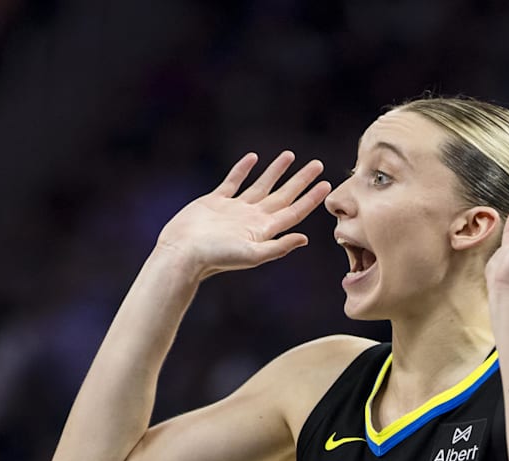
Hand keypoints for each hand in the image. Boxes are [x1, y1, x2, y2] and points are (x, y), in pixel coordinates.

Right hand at [156, 151, 331, 279]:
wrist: (182, 253)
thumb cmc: (215, 257)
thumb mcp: (251, 254)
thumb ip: (278, 247)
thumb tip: (305, 239)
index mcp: (263, 231)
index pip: (294, 212)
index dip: (311, 198)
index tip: (327, 184)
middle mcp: (252, 219)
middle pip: (283, 196)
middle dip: (300, 181)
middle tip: (317, 164)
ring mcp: (234, 210)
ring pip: (260, 185)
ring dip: (275, 171)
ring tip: (290, 155)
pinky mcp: (215, 202)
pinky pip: (233, 182)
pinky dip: (243, 170)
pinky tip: (252, 158)